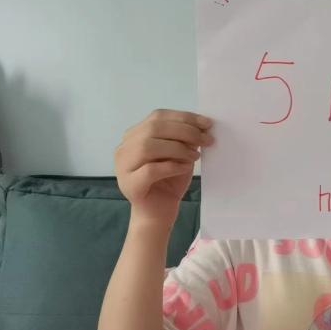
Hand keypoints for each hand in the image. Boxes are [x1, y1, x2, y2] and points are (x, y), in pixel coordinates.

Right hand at [115, 109, 212, 226]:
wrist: (159, 213)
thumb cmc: (169, 182)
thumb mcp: (180, 155)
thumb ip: (184, 139)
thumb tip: (201, 126)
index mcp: (135, 135)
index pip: (158, 116)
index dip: (184, 117)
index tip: (207, 123)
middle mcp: (125, 147)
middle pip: (153, 128)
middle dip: (185, 131)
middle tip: (206, 140)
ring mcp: (123, 166)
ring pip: (148, 146)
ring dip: (177, 148)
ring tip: (195, 156)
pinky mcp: (130, 184)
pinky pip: (150, 170)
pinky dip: (171, 166)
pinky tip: (185, 168)